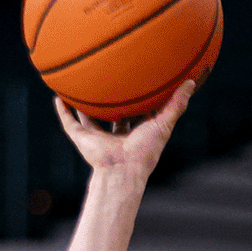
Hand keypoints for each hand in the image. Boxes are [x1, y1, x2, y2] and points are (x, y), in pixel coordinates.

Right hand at [55, 81, 194, 176]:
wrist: (123, 169)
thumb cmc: (146, 150)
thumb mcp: (165, 123)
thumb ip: (177, 104)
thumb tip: (192, 82)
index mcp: (135, 133)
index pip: (137, 114)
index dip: (139, 101)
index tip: (139, 83)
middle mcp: (115, 135)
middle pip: (113, 116)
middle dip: (112, 103)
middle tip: (110, 81)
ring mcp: (98, 138)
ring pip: (89, 119)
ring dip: (84, 106)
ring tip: (78, 88)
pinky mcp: (83, 140)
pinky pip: (70, 124)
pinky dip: (63, 112)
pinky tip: (58, 97)